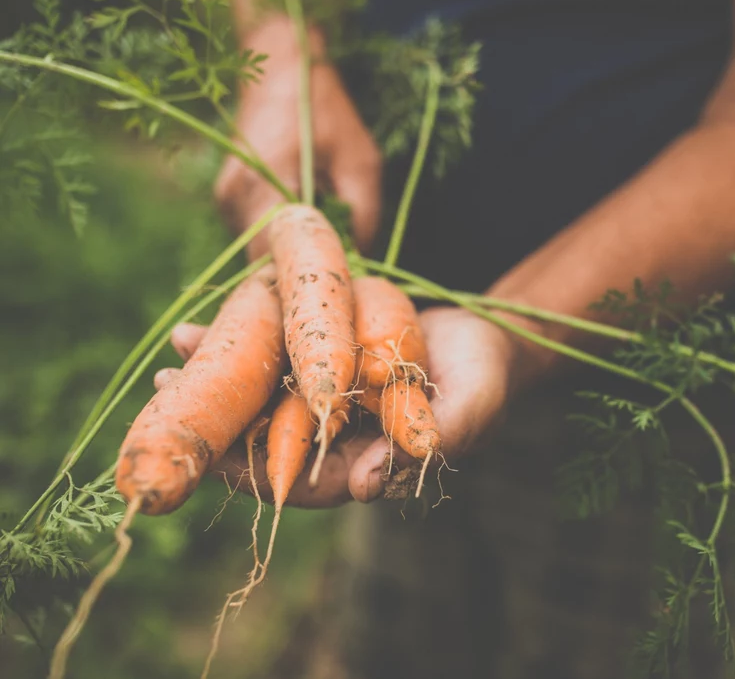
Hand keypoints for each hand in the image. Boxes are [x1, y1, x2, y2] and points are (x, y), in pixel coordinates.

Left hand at [158, 307, 535, 506]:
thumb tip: (365, 487)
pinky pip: (271, 355)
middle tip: (170, 394)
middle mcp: (331, 435)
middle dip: (216, 420)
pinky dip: (239, 342)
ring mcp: (321, 396)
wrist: (483, 337)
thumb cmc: (482, 380)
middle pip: (263, 439)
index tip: (207, 454)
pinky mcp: (317, 358)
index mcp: (361, 463)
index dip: (251, 469)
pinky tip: (196, 327)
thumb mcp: (469, 410)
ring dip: (216, 377)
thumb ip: (429, 444)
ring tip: (176, 349)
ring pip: (259, 395)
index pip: (297, 479)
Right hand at [214, 16, 380, 257]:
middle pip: (263, 263)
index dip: (305, 281)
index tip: (336, 290)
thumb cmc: (327, 110)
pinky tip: (305, 220)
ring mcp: (226, 198)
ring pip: (258, 252)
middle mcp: (235, 195)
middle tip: (335, 276)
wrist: (281, 67)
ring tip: (324, 242)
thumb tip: (360, 265)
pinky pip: (255, 234)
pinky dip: (280, 237)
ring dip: (290, 255)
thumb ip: (363, 216)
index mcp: (265, 183)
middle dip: (298, 275)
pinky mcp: (227, 198)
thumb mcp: (361, 161)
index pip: (275, 259)